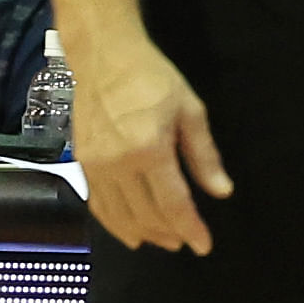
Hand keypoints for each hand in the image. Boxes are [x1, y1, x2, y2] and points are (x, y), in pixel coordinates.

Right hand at [70, 26, 231, 253]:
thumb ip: (204, 155)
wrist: (102, 56)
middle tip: (184, 243)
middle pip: (145, 215)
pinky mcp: (81, 162)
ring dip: (142, 233)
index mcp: (150, 149)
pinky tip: (128, 231)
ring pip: (119, 215)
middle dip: (168, 234)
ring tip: (161, 240)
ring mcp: (95, 165)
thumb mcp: (190, 111)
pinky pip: (98, 204)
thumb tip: (222, 191)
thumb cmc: (152, 78)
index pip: (173, 203)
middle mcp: (118, 164)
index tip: (204, 246)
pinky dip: (114, 222)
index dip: (191, 229)